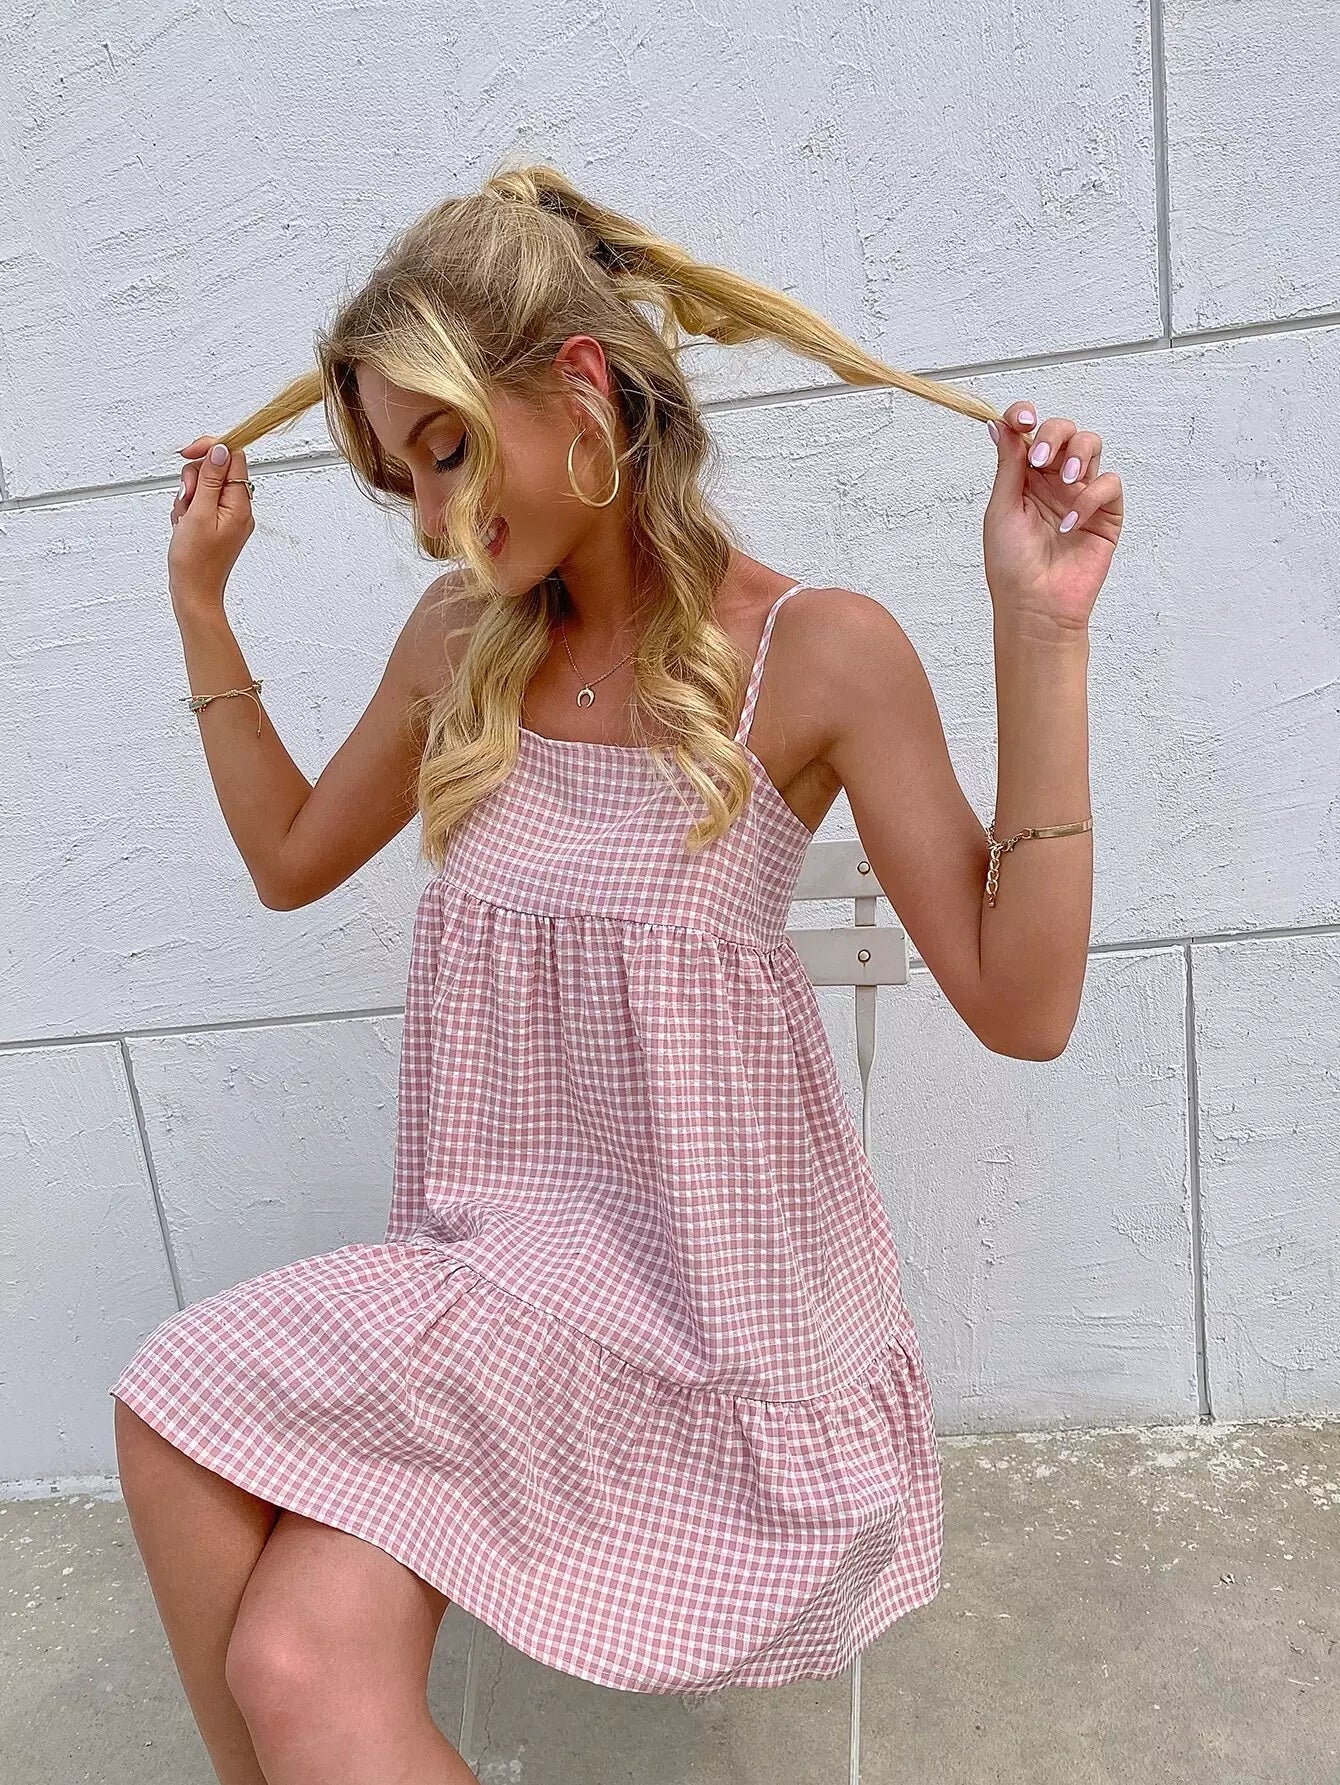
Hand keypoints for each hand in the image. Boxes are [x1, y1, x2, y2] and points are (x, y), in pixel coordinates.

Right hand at [168, 435, 254, 607]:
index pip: (234, 457)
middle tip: (186, 499)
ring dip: (188, 496)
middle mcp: (239, 509)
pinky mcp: (216, 525)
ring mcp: (227, 517)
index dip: (210, 449)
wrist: (194, 593)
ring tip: (184, 518)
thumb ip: (210, 479)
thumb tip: (221, 449)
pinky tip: (183, 526)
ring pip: (204, 486)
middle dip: (194, 478)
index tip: (188, 454)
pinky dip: (187, 509)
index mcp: (240, 504)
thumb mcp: (199, 513)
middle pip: (216, 469)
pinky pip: (200, 503)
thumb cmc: (195, 561)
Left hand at [981, 399, 1122, 634]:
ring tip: (1064, 483)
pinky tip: (1071, 524)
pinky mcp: (1106, 514)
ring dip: (1078, 455)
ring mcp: (1081, 495)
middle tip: (1042, 460)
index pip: (1029, 432)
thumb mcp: (1002, 509)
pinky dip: (1091, 498)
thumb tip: (998, 424)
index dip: (1026, 417)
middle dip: (1055, 435)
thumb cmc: (1012, 565)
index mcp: (1024, 477)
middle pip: (1064, 430)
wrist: (1035, 606)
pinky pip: (1109, 485)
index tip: (1023, 419)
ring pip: (1092, 446)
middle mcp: (1053, 481)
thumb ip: (1008, 465)